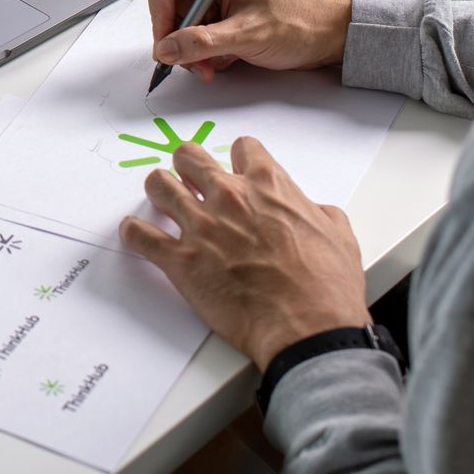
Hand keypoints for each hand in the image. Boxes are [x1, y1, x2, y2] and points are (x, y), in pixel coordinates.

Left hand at [119, 137, 368, 370]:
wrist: (305, 326)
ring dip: (159, 190)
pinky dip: (135, 233)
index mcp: (268, 186)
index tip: (236, 168)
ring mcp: (200, 226)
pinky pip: (140, 236)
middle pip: (189, 156)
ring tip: (162, 199)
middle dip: (187, 164)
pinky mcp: (179, 260)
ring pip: (159, 185)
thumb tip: (318, 212)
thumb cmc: (325, 286)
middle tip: (189, 177)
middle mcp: (228, 197)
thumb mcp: (339, 236)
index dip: (239, 158)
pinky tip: (136, 233)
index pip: (242, 147)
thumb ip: (321, 214)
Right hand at [145, 0, 353, 79]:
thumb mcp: (247, 34)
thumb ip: (201, 43)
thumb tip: (166, 49)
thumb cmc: (301, 21)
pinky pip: (201, 35)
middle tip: (196, 65)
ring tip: (216, 65)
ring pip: (185, 27)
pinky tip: (227, 59)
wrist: (332, 34)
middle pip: (172, 10)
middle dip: (181, 42)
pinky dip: (208, 53)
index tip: (167, 48)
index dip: (161, 20)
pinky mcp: (227, 15)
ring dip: (195, 52)